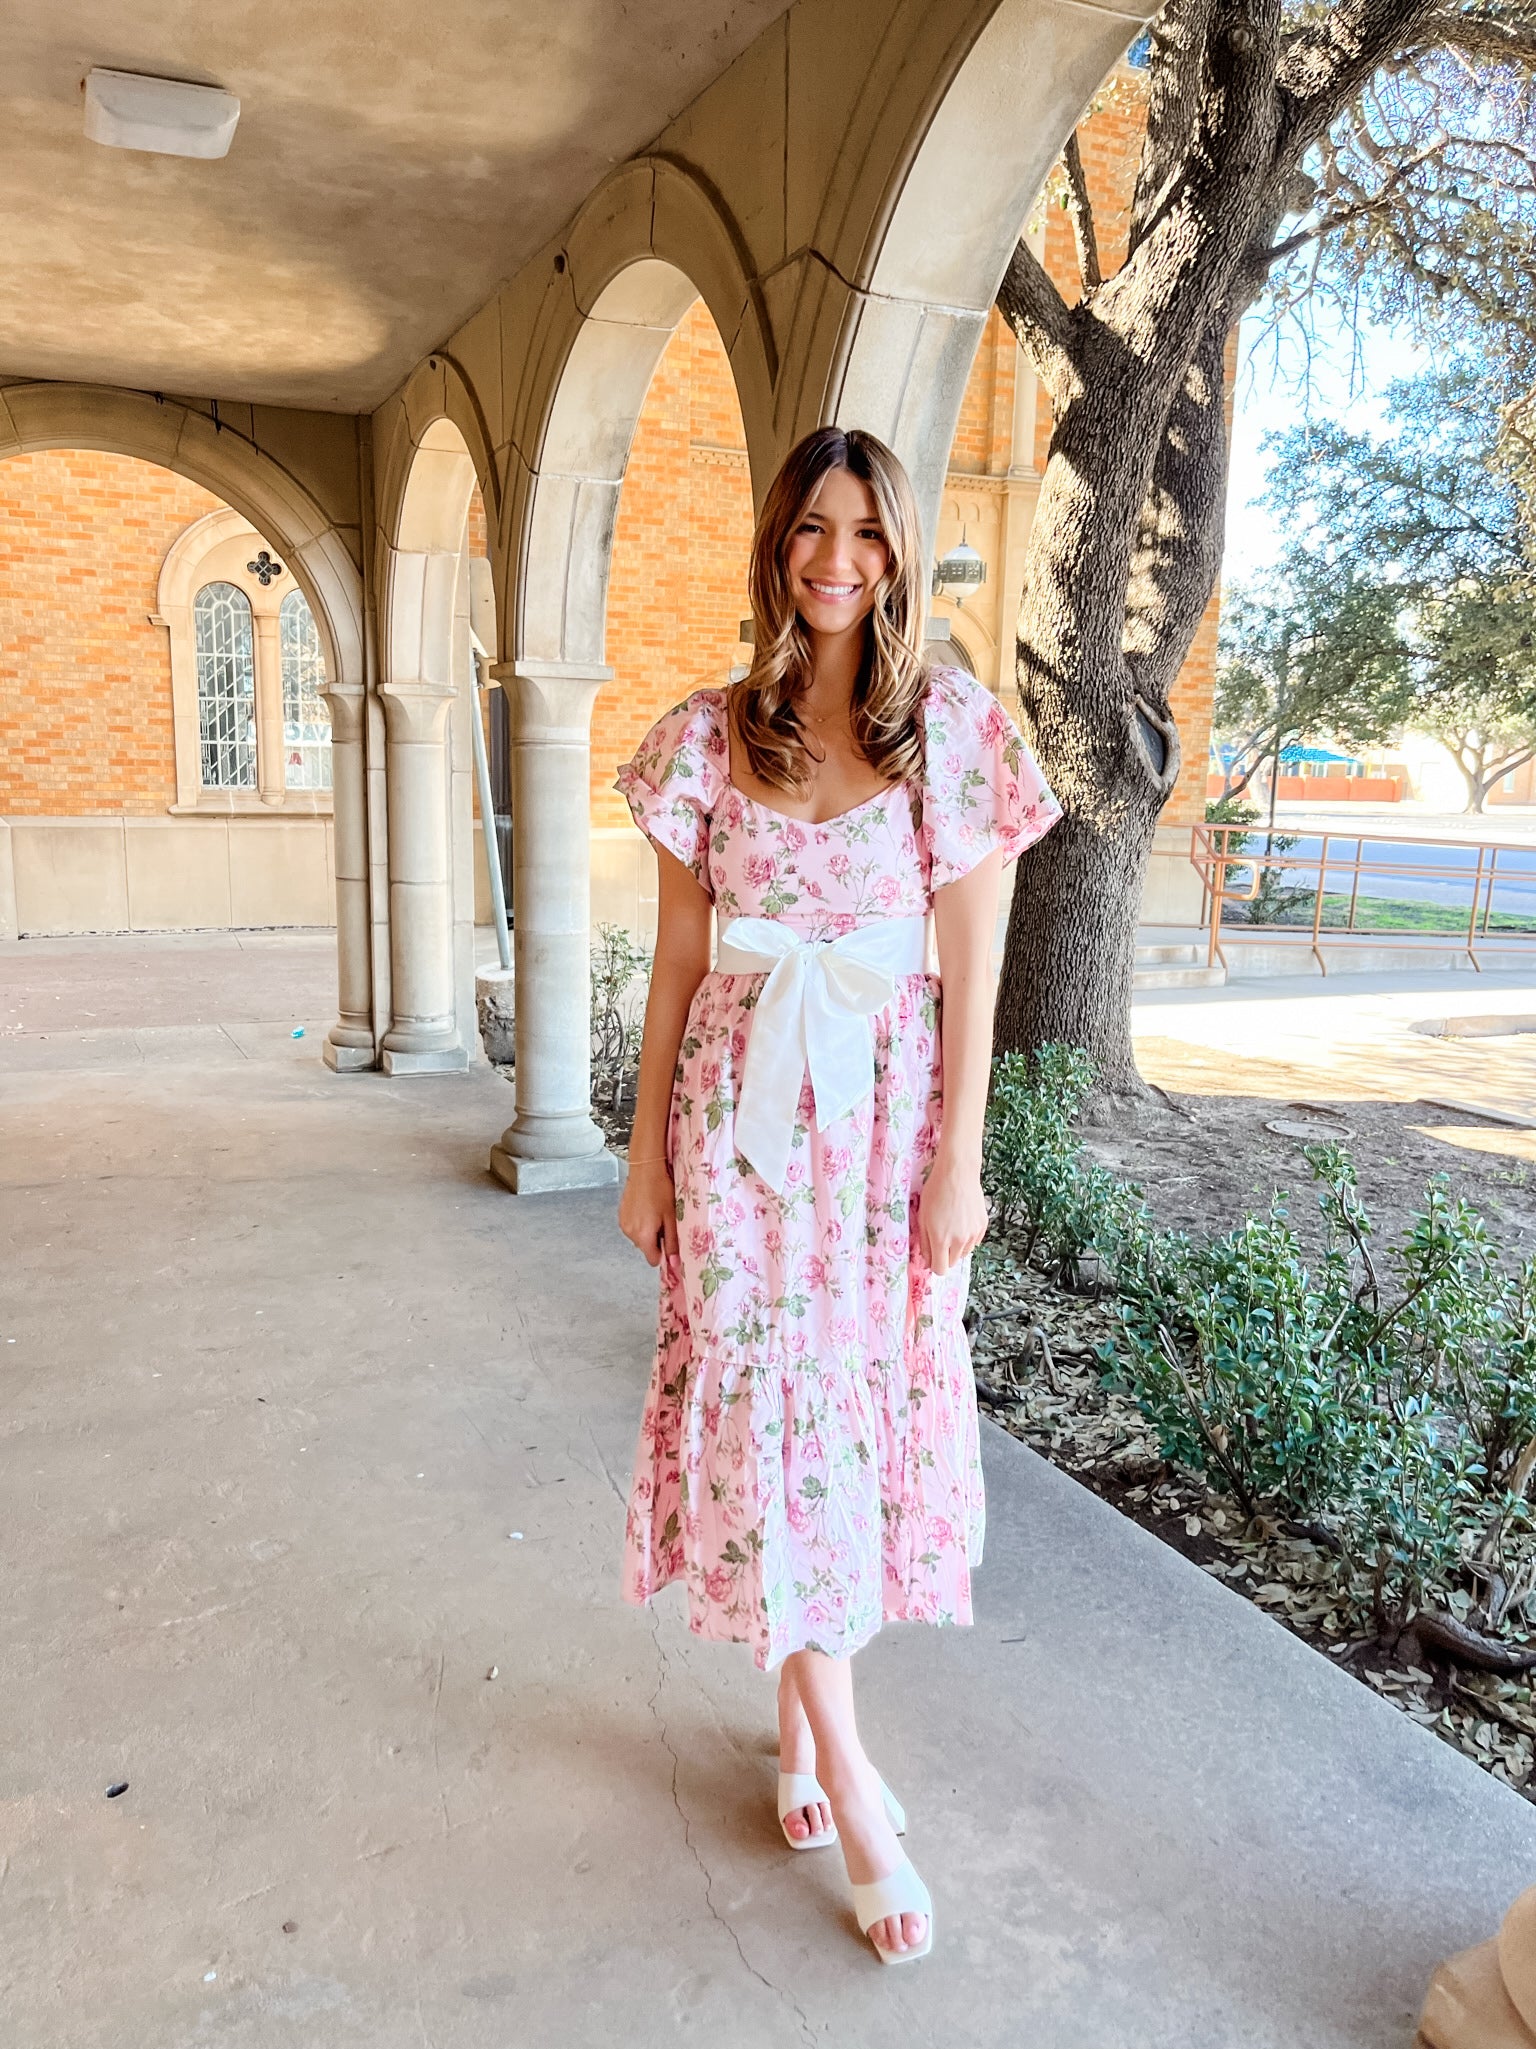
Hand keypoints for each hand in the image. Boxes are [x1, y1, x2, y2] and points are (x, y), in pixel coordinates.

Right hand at [618, 1159, 678, 1268]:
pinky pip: (632, 1228)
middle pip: (645, 1248)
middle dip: (655, 1240)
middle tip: (664, 1221)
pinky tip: (645, 1208)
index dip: (663, 1253)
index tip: (669, 1241)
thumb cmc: (661, 1191)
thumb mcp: (671, 1217)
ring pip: (639, 1238)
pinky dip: (639, 1223)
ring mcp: (623, 1224)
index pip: (653, 1260)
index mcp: (644, 1236)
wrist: (645, 1170)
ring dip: (647, 1231)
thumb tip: (674, 1264)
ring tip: (654, 1213)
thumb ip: (672, 1242)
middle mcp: (630, 1233)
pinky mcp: (620, 1216)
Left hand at [917, 1152, 988, 1276]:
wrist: (958, 1173)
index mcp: (941, 1239)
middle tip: (940, 1237)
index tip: (932, 1257)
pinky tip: (961, 1222)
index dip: (934, 1265)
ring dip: (957, 1247)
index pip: (940, 1269)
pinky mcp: (982, 1226)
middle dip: (945, 1255)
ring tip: (951, 1227)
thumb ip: (925, 1242)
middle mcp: (959, 1240)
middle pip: (953, 1263)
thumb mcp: (922, 1217)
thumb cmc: (936, 1192)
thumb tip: (927, 1260)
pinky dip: (967, 1238)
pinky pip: (974, 1242)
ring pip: (964, 1253)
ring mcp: (973, 1234)